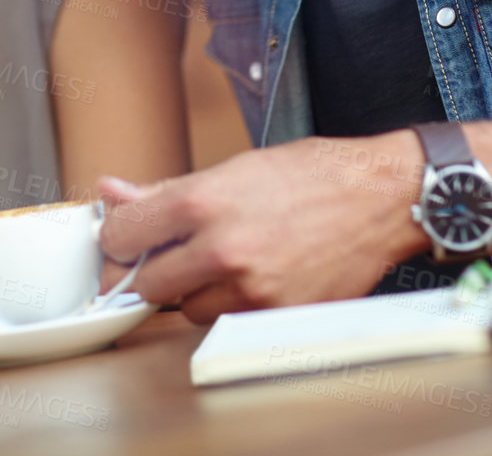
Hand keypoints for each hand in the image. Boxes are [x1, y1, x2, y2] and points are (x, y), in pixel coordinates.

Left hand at [96, 132, 429, 323]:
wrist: (380, 198)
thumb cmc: (311, 175)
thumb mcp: (230, 169)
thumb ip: (162, 191)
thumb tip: (110, 193)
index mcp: (202, 202)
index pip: (121, 236)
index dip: (120, 239)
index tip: (128, 239)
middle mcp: (222, 249)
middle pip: (148, 285)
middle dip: (156, 271)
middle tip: (179, 252)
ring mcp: (250, 288)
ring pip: (189, 309)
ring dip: (197, 291)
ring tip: (230, 259)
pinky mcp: (276, 315)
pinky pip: (230, 321)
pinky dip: (234, 305)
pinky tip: (257, 274)